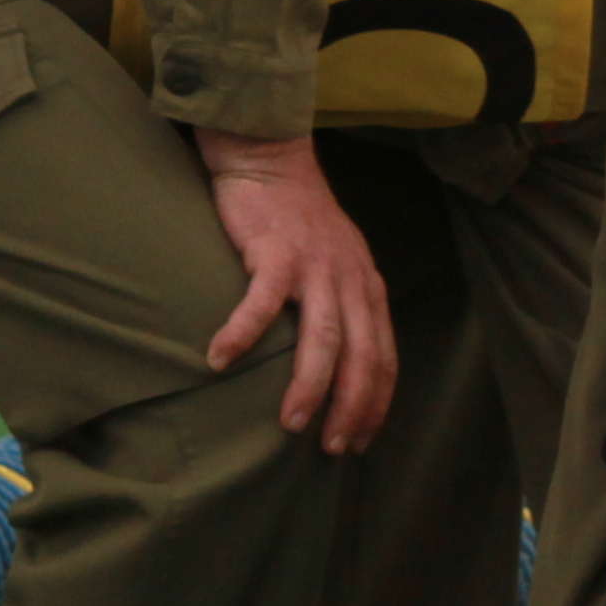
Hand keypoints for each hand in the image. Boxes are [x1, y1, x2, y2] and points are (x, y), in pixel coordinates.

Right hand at [195, 128, 397, 453]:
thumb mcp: (339, 261)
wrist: (270, 157)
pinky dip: (241, 335)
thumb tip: (339, 362)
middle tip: (334, 447)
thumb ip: (344, 303)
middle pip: (362, 357)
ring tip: (290, 424)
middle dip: (352, 408)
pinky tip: (220, 362)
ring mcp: (314, 267)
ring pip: (323, 340)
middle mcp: (349, 280)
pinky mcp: (274, 252)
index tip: (362, 439)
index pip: (385, 356)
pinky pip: (260, 304)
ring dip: (308, 387)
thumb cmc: (298, 218)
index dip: (377, 402)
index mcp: (366, 286)